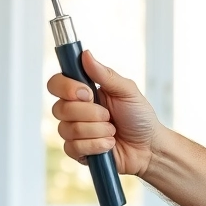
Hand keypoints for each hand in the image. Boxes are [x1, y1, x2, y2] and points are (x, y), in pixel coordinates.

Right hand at [47, 51, 159, 175]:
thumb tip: (85, 54)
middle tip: (109, 115)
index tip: (88, 93)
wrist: (148, 146)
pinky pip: (73, 148)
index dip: (67, 88)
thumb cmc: (139, 116)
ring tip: (113, 131)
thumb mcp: (126, 91)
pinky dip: (96, 145)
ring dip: (97, 130)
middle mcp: (74, 110)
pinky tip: (109, 144)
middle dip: (90, 113)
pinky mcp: (77, 151)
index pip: (56, 84)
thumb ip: (105, 74)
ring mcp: (74, 131)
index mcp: (83, 91)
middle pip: (59, 108)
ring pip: (68, 129)